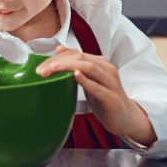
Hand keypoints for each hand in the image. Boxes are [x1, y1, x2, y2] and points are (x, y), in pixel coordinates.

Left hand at [36, 45, 155, 145]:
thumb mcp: (90, 80)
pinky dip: (86, 81)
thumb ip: (77, 65)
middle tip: (41, 71)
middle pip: (81, 58)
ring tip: (53, 70)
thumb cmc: (105, 98)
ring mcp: (111, 83)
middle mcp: (107, 69)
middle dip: (59, 62)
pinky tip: (75, 76)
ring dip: (69, 67)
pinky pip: (99, 87)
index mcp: (100, 63)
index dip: (56, 58)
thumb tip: (59, 49)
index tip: (40, 68)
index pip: (76, 53)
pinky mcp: (113, 98)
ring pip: (90, 68)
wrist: (126, 118)